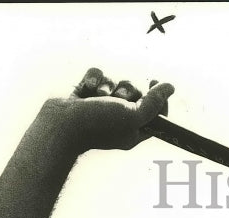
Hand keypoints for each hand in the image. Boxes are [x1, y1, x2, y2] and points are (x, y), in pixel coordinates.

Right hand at [44, 67, 173, 152]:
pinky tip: (86, 88)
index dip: (158, 98)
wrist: (59, 126)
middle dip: (127, 91)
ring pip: (115, 82)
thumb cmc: (98, 125)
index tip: (155, 84)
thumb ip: (153, 103)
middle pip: (135, 92)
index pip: (155, 112)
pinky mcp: (85, 94)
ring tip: (97, 97)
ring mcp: (100, 106)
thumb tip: (170, 87)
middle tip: (117, 99)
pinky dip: (93, 78)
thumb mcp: (133, 116)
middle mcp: (119, 119)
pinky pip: (97, 76)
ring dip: (108, 86)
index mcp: (134, 131)